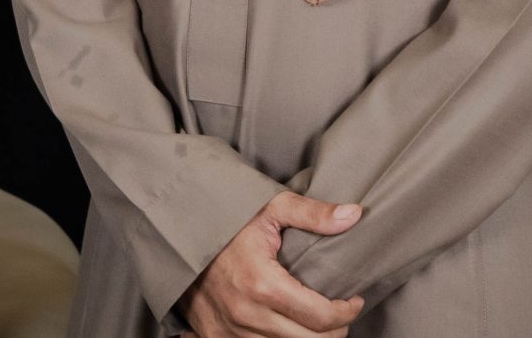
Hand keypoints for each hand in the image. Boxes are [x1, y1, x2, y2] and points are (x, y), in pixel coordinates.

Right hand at [177, 191, 365, 337]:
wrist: (177, 234)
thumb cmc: (227, 220)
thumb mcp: (270, 207)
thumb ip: (313, 213)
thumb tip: (354, 214)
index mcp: (263, 284)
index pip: (322, 317)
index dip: (347, 312)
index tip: (354, 300)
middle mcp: (247, 315)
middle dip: (334, 331)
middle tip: (340, 313)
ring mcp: (230, 332)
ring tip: (316, 321)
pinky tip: (288, 327)